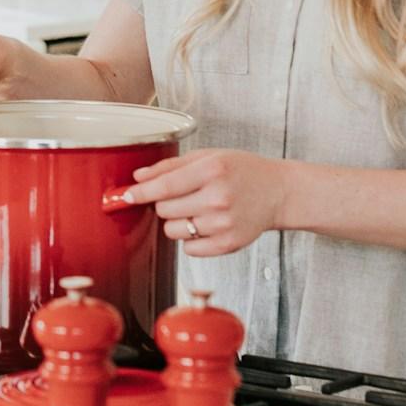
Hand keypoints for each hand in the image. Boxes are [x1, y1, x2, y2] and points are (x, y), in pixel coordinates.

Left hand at [122, 149, 290, 255]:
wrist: (278, 192)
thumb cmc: (242, 170)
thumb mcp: (207, 156)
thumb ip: (170, 166)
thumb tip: (139, 177)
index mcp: (211, 171)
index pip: (164, 186)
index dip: (141, 192)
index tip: (127, 195)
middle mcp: (217, 198)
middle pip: (164, 209)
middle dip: (163, 203)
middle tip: (180, 196)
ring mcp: (223, 224)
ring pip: (173, 230)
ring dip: (176, 221)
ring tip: (195, 209)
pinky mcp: (229, 244)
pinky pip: (189, 249)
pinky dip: (190, 239)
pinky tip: (205, 224)